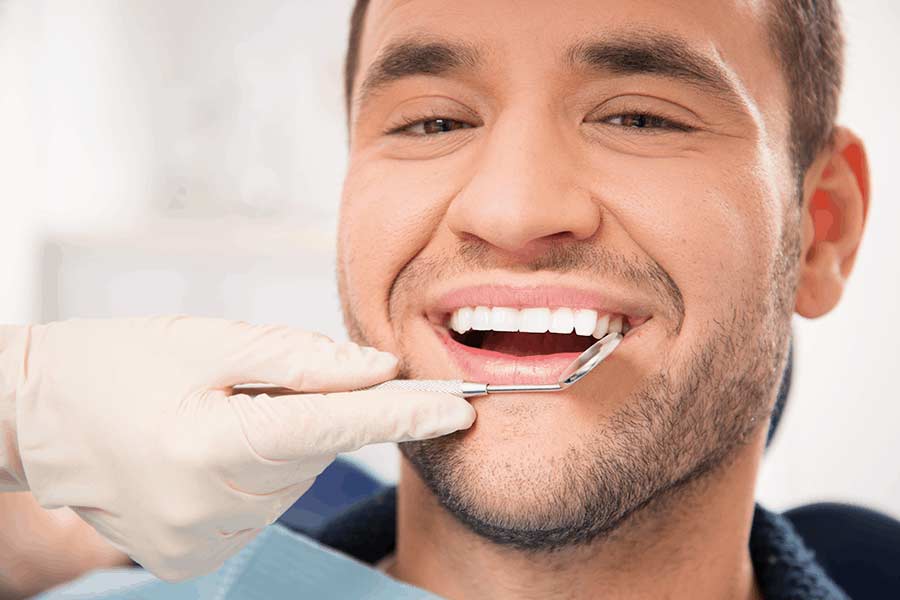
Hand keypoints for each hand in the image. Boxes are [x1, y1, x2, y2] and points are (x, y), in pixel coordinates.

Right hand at [0, 317, 474, 580]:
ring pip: (295, 479)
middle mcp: (208, 508)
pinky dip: (261, 471)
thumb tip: (379, 369)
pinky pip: (264, 506)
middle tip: (267, 380)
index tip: (456, 408)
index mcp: (208, 444)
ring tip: (227, 411)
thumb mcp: (210, 340)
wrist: (38, 418)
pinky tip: (217, 446)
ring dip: (286, 440)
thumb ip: (302, 358)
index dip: (401, 416)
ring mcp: (200, 543)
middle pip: (317, 452)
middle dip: (318, 410)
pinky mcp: (195, 558)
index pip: (333, 428)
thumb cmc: (117, 365)